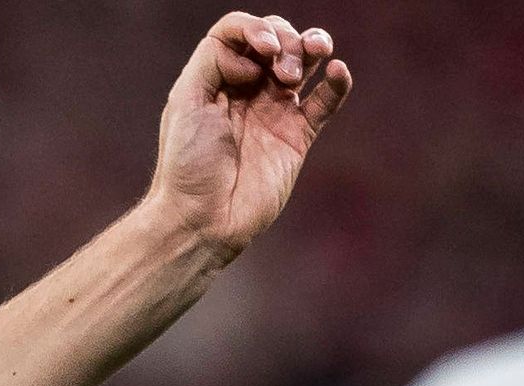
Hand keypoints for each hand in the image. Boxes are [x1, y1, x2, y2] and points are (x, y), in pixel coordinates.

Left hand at [145, 14, 354, 264]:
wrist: (202, 218)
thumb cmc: (187, 163)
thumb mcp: (186, 100)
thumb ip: (213, 59)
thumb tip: (251, 55)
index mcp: (217, 76)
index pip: (241, 32)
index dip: (256, 29)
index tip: (263, 51)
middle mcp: (247, 88)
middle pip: (277, 39)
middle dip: (286, 41)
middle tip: (281, 72)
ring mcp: (275, 111)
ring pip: (304, 63)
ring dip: (312, 46)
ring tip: (316, 54)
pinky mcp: (298, 136)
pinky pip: (324, 102)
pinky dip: (337, 83)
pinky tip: (338, 70)